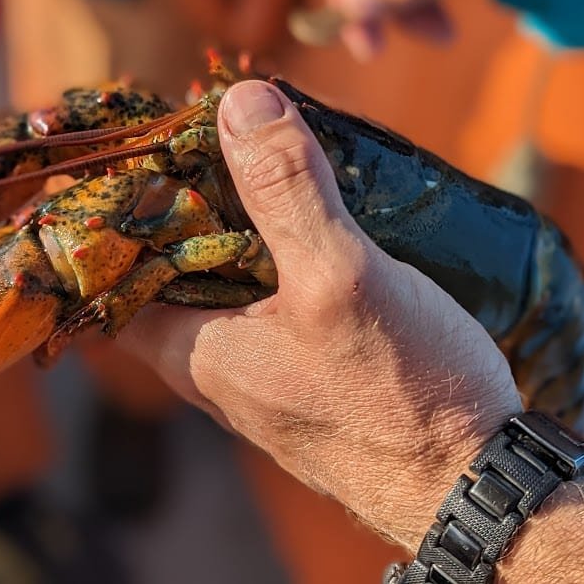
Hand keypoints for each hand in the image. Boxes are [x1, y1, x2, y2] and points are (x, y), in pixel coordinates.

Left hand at [115, 80, 521, 548]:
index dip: (109, 209)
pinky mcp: (313, 366)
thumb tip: (241, 104)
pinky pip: (277, 294)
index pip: (109, 272)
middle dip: (188, 196)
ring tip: (271, 153)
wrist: (474, 479)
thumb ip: (286, 191)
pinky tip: (322, 214)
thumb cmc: (402, 398)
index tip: (134, 146)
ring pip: (230, 277)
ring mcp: (266, 366)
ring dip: (243, 218)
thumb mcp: (338, 278)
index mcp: (192, 348)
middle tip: (217, 129)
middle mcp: (216, 362)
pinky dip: (286, 248)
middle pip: (173, 264)